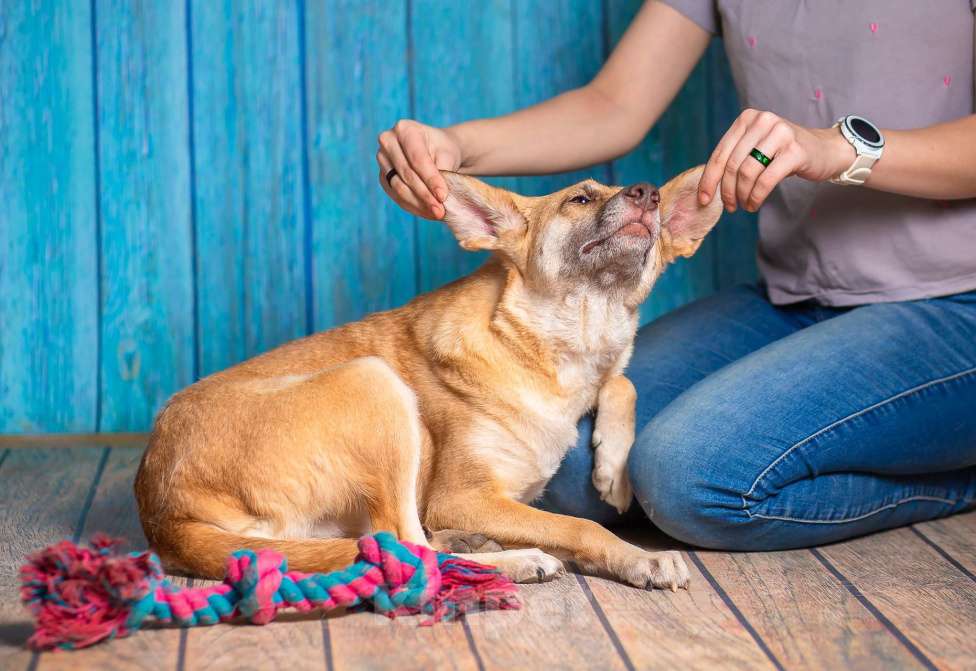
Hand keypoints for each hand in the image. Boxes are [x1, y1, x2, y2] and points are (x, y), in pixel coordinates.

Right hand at [376, 120, 462, 218]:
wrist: (435, 150)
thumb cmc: (443, 149)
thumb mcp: (448, 154)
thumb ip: (443, 172)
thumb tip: (440, 197)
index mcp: (405, 129)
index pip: (417, 159)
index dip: (431, 179)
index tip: (443, 196)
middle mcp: (388, 141)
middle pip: (406, 174)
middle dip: (425, 195)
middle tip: (441, 211)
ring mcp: (382, 160)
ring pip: (399, 187)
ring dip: (418, 204)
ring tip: (436, 214)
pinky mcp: (383, 177)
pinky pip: (395, 196)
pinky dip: (412, 206)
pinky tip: (426, 213)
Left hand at [697, 109, 854, 211]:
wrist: (825, 150)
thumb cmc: (784, 153)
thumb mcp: (756, 148)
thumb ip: (735, 158)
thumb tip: (707, 187)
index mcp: (747, 118)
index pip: (720, 153)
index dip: (709, 179)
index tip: (703, 199)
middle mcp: (763, 121)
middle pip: (732, 165)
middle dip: (727, 191)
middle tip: (730, 207)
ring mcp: (780, 134)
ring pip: (747, 173)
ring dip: (742, 195)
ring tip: (744, 205)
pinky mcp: (795, 151)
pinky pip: (765, 180)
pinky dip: (756, 197)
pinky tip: (754, 204)